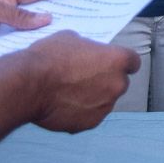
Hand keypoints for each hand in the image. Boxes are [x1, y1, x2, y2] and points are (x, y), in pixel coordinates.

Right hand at [23, 32, 139, 132]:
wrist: (30, 85)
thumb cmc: (50, 57)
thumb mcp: (72, 38)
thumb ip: (88, 48)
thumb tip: (87, 54)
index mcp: (118, 60)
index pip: (133, 62)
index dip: (122, 62)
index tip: (111, 63)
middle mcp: (117, 85)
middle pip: (119, 83)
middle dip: (106, 81)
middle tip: (83, 78)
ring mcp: (105, 106)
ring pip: (104, 101)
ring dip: (93, 98)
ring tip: (69, 92)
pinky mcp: (90, 123)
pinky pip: (90, 116)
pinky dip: (81, 112)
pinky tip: (63, 105)